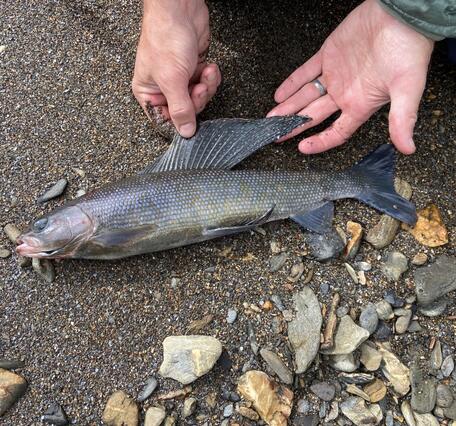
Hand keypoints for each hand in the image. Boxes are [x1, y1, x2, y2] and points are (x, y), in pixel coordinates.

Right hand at [132, 0, 220, 137]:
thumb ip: (180, 109)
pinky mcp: (193, 68)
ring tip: (205, 73)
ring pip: (198, 97)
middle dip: (197, 99)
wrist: (180, 8)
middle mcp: (162, 87)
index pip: (165, 120)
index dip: (180, 121)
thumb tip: (185, 132)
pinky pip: (206, 83)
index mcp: (149, 93)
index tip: (191, 118)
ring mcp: (179, 78)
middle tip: (199, 87)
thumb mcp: (172, 80)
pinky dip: (210, 77)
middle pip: (186, 110)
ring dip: (206, 87)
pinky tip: (208, 66)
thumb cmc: (165, 38)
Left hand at [268, 0, 433, 153]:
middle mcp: (345, 93)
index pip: (336, 132)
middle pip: (314, 116)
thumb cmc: (409, 50)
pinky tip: (279, 94)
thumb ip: (402, 119)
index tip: (302, 148)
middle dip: (294, 126)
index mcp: (360, 105)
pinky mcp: (328, 55)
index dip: (319, 142)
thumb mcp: (408, 88)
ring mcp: (335, 75)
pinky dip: (292, 83)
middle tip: (276, 135)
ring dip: (289, 107)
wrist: (402, 15)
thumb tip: (407, 148)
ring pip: (306, 96)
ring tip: (271, 118)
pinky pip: (306, 72)